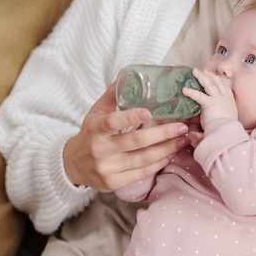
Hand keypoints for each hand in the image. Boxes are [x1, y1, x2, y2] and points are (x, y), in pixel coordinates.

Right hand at [63, 81, 189, 191]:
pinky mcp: (115, 182)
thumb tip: (126, 73)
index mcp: (96, 129)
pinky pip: (142, 172)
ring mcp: (108, 168)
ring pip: (143, 159)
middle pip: (136, 142)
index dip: (131, 118)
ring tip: (183, 139)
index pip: (113, 122)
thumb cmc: (90, 134)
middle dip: (163, 134)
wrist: (73, 164)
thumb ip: (112, 94)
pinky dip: (159, 163)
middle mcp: (101, 149)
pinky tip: (171, 153)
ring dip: (167, 148)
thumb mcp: (96, 112)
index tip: (149, 112)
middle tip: (182, 126)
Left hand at [182, 68, 237, 132]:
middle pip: (217, 82)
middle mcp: (225, 98)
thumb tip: (208, 119)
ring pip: (209, 84)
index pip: (224, 87)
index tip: (213, 76)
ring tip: (194, 71)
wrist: (226, 131)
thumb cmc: (225, 128)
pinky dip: (191, 92)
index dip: (218, 81)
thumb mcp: (225, 119)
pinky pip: (199, 95)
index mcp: (229, 101)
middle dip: (210, 75)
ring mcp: (218, 99)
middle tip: (204, 70)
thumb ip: (217, 115)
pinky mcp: (209, 103)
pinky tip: (184, 90)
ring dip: (202, 77)